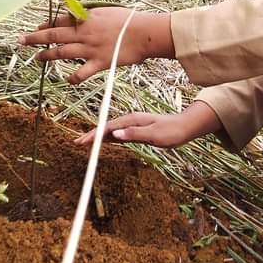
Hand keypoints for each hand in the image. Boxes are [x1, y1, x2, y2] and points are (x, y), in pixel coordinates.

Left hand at [18, 7, 173, 83]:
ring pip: (62, 52)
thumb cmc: (131, 20)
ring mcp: (90, 48)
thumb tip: (81, 15)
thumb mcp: (108, 12)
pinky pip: (81, 73)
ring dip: (47, 55)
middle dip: (35, 37)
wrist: (145, 32)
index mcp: (86, 18)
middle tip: (21, 40)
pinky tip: (68, 81)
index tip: (36, 27)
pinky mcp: (99, 62)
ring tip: (38, 58)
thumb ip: (93, 14)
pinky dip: (73, 78)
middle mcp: (84, 33)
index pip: (60, 19)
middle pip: (54, 34)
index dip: (46, 24)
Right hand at [75, 102, 222, 148]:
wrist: (185, 127)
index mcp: (132, 120)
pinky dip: (108, 138)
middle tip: (77, 143)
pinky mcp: (137, 131)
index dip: (95, 135)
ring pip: (111, 131)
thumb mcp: (154, 135)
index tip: (83, 142)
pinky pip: (119, 135)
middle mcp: (131, 121)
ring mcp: (133, 125)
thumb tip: (115, 134)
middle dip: (92, 135)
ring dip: (98, 137)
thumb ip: (134, 134)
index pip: (109, 127)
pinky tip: (103, 142)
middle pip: (107, 128)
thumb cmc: (172, 131)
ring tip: (84, 143)